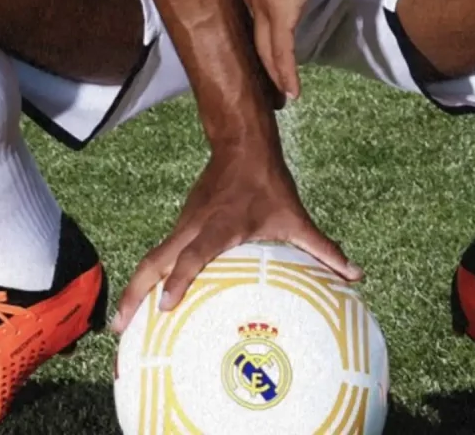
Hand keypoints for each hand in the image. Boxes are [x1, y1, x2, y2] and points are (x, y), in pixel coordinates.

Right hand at [112, 145, 360, 333]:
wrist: (242, 144)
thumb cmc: (269, 184)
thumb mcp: (296, 217)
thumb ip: (323, 249)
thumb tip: (355, 275)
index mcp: (221, 226)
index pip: (194, 255)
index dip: (180, 279)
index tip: (166, 306)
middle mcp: (194, 226)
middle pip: (154, 261)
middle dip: (134, 295)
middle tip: (119, 330)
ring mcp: (183, 224)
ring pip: (151, 258)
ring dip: (133, 288)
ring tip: (120, 325)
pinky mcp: (180, 224)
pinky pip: (158, 253)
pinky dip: (145, 276)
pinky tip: (145, 300)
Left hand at [239, 0, 332, 102]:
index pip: (249, 10)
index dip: (254, 29)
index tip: (258, 43)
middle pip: (251, 35)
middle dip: (257, 59)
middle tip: (262, 81)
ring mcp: (262, 5)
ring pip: (263, 49)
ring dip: (271, 73)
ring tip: (276, 95)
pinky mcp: (280, 15)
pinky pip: (281, 54)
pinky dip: (286, 75)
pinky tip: (292, 93)